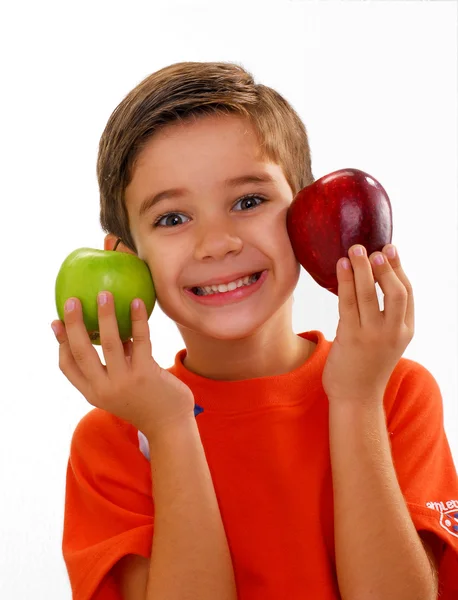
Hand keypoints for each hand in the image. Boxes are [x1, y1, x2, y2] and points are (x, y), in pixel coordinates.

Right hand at [51, 291, 194, 439]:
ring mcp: (124, 382)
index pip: (67, 366)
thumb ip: (114, 363)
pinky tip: (138, 302)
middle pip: (81, 351)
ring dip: (106, 315)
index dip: (60, 343)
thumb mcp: (121, 387)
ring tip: (104, 294)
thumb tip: (111, 328)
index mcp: (93, 392)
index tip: (56, 322)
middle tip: (72, 300)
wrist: (170, 425)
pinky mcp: (146, 374)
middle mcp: (104, 388)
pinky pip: (140, 340)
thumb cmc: (146, 401)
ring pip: (109, 342)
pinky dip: (137, 319)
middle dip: (74, 324)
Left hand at [322, 244, 414, 404]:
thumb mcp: (385, 341)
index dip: (399, 269)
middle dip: (385, 266)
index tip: (389, 250)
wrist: (355, 398)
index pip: (408, 294)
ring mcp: (372, 336)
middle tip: (373, 248)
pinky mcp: (350, 338)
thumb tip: (368, 282)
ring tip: (354, 249)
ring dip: (362, 268)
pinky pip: (348, 303)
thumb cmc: (365, 367)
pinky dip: (345, 281)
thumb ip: (383, 317)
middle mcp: (393, 333)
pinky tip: (341, 267)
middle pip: (395, 291)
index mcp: (405, 331)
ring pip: (370, 294)